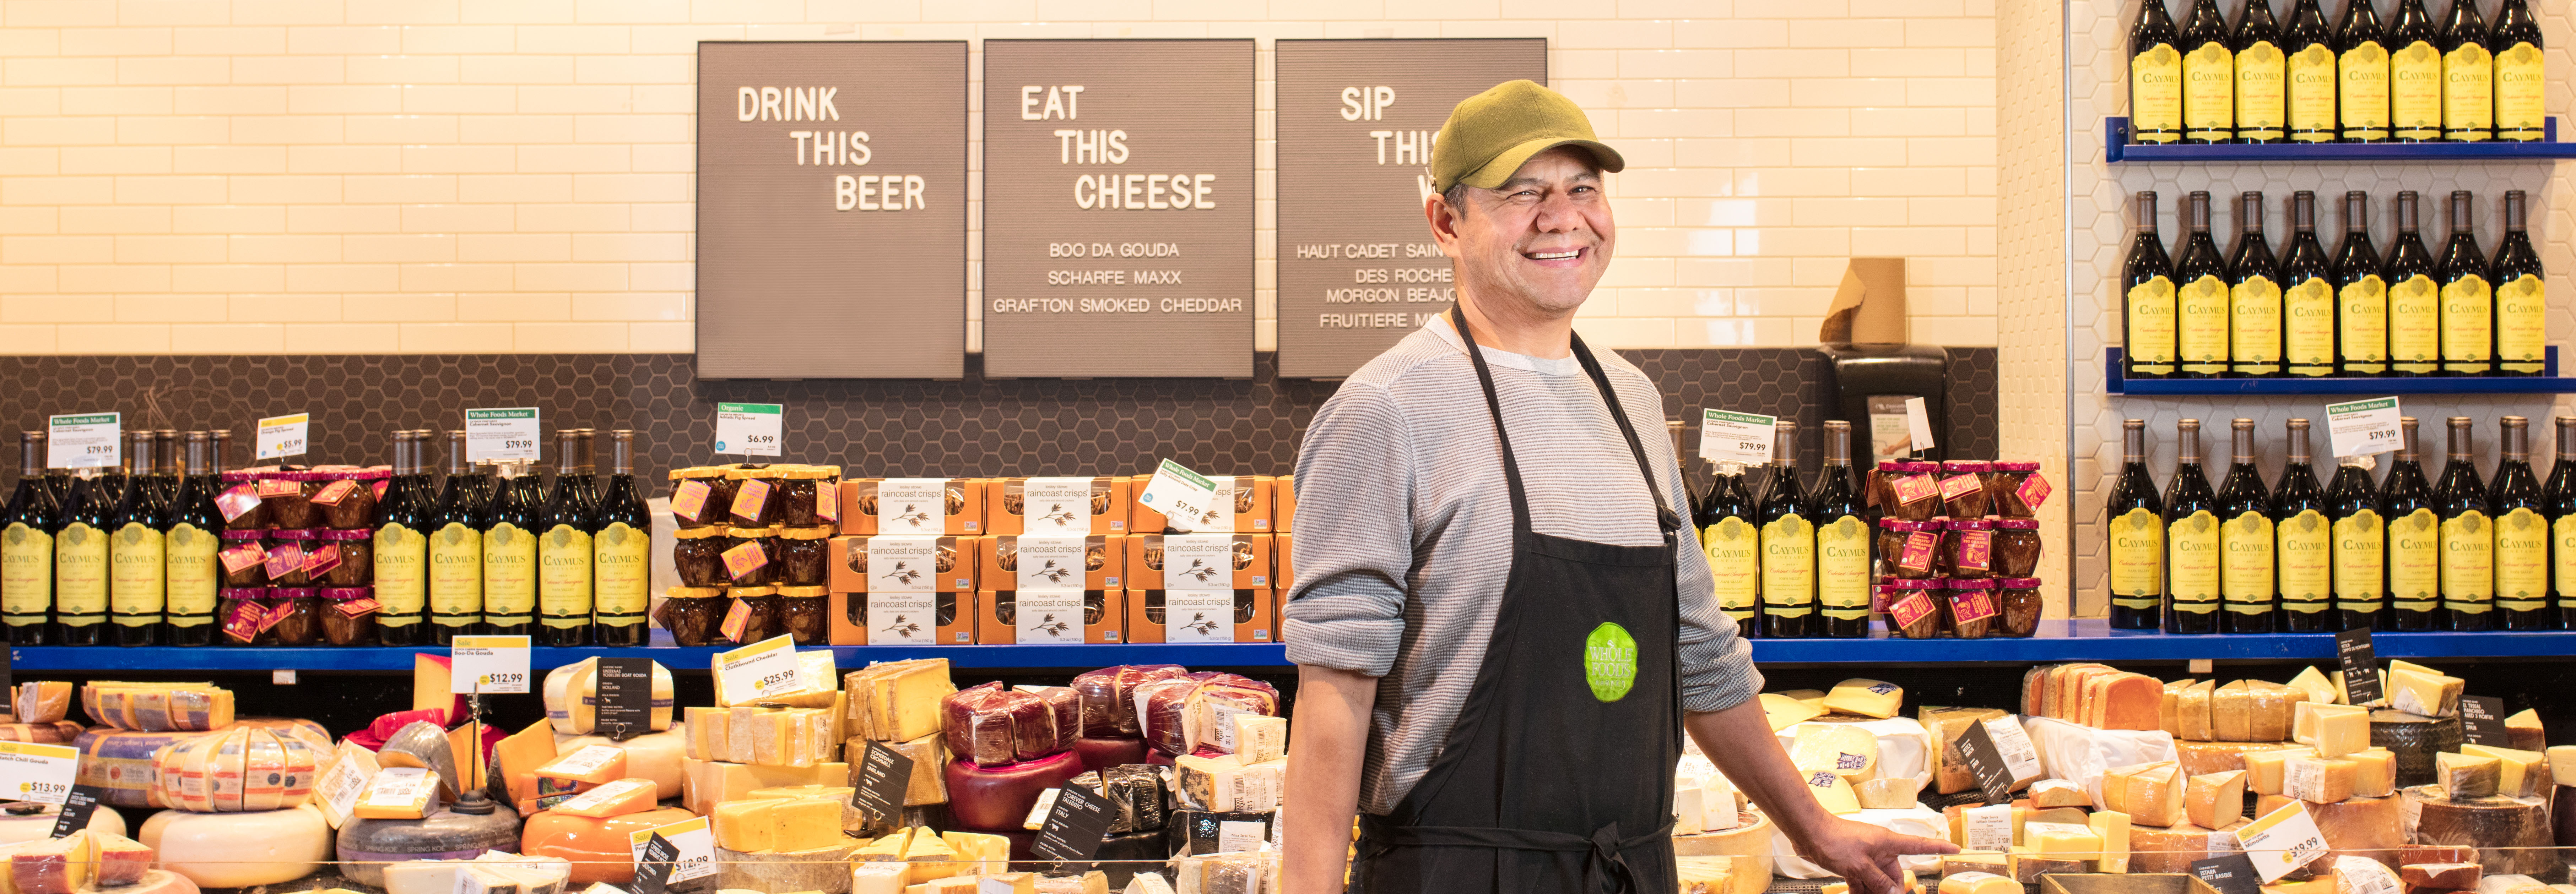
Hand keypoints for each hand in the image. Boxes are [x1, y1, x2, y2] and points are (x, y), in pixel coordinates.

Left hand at [1788, 816, 1959, 893]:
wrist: (1808, 833)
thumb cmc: (1834, 840)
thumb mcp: (1859, 865)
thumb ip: (1878, 881)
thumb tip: (1894, 893)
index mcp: (1888, 843)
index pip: (1920, 845)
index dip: (1939, 847)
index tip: (1956, 850)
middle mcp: (1881, 850)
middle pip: (1895, 876)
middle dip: (1891, 891)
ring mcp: (1867, 857)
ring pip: (1878, 881)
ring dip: (1873, 892)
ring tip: (1863, 893)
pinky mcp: (1854, 864)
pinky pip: (1863, 882)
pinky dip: (1861, 890)